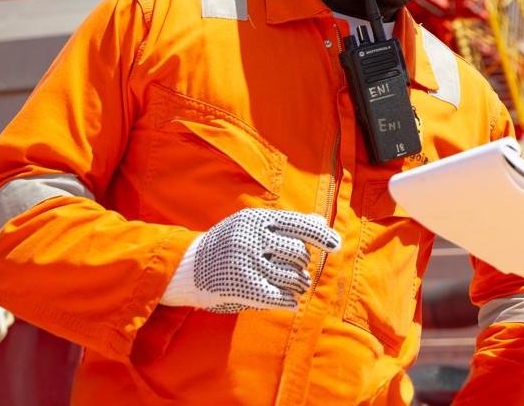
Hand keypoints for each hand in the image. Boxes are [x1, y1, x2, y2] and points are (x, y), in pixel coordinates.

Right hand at [161, 208, 341, 312]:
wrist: (187, 266)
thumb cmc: (228, 243)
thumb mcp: (253, 225)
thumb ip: (286, 224)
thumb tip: (321, 223)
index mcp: (257, 219)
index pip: (298, 224)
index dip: (320, 236)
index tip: (335, 245)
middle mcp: (252, 238)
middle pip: (298, 253)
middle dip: (303, 265)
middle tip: (300, 272)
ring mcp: (246, 262)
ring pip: (291, 276)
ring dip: (299, 284)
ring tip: (296, 286)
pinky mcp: (241, 286)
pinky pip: (277, 296)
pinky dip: (288, 301)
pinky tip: (291, 303)